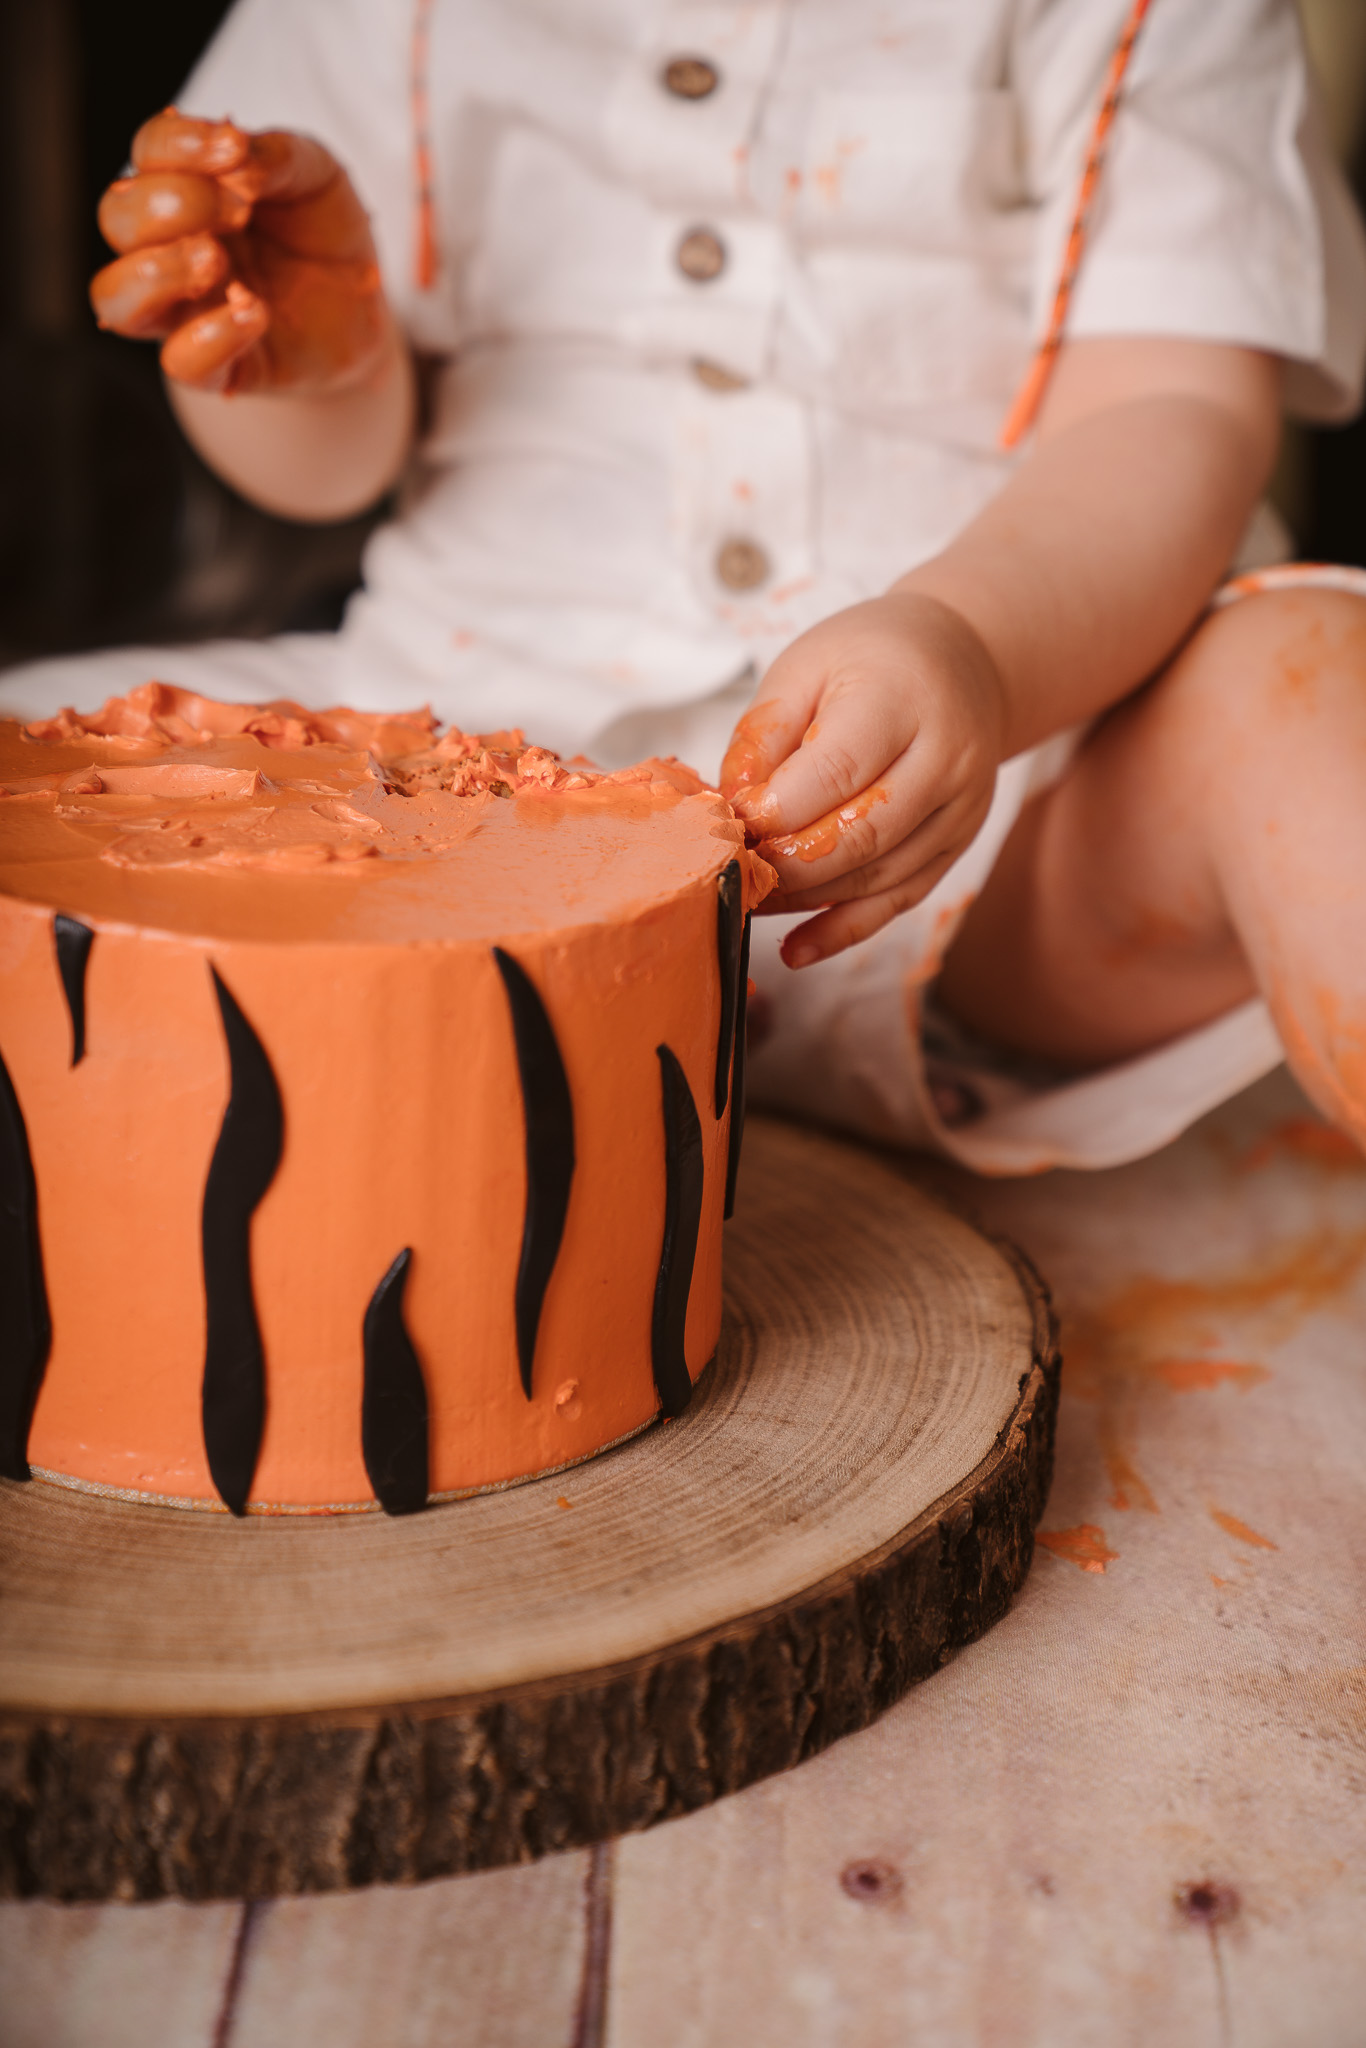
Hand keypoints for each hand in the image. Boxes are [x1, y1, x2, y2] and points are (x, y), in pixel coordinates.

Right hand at [90, 109, 388, 395]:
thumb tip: (235, 160)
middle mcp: (168, 247)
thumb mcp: (316, 175)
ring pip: (114, 297)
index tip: (235, 147)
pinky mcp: (218, 367)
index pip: (147, 152)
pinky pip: (180, 363)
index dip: (179, 144)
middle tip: (239, 212)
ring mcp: (185, 311)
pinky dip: (210, 337)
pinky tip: (255, 312)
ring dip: (157, 271)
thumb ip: (275, 157)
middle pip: (116, 217)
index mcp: (185, 187)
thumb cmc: (323, 232)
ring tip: (217, 260)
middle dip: (174, 203)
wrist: (362, 306)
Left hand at [718, 592, 1005, 965]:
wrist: (960, 662)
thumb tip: (732, 807)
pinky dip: (843, 931)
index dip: (780, 809)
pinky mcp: (955, 846)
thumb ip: (763, 734)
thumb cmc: (871, 659)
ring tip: (750, 901)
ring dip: (806, 901)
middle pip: (863, 834)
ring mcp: (959, 810)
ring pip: (880, 877)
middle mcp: (945, 759)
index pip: (840, 770)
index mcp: (903, 698)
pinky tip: (796, 949)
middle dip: (788, 864)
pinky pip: (899, 902)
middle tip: (733, 871)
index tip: (733, 823)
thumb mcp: (805, 667)